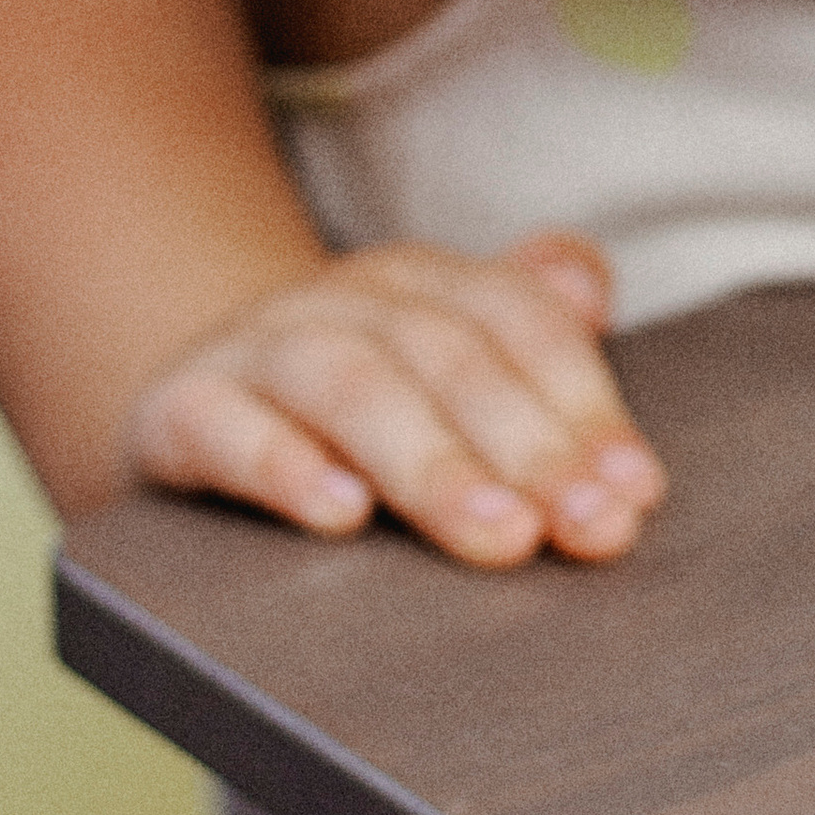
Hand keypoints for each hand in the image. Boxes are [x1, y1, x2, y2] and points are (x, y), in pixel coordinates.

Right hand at [124, 232, 665, 563]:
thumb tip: (593, 293)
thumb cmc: (355, 405)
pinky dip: (285, 463)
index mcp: (424, 280)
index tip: (636, 493)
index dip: (586, 404)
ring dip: (432, 461)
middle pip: (449, 354)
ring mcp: (257, 347)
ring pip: (350, 383)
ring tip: (498, 533)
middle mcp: (344, 298)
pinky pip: (225, 426)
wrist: (186, 405)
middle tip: (583, 529)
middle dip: (529, 445)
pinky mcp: (178, 408)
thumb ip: (530, 330)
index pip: (521, 323)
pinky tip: (340, 514)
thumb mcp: (444, 361)